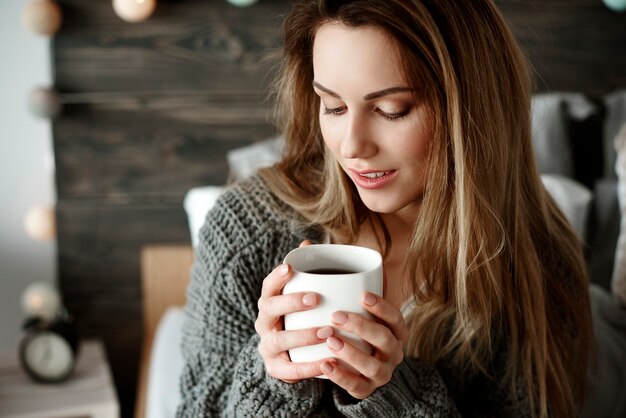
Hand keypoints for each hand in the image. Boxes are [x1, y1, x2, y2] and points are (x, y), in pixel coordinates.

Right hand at [255, 241, 330, 382]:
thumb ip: (307, 272)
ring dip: (302, 335)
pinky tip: (326, 363)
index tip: (289, 267)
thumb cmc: (300, 319)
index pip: (268, 287)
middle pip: (269, 310)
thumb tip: (307, 242)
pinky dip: (308, 367)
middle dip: (290, 302)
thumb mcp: (302, 296)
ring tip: (327, 331)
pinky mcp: (276, 369)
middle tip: (315, 298)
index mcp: (270, 303)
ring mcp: (268, 347)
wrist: (290, 357)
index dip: (276, 277)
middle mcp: (264, 323)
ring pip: (278, 341)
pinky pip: (290, 370)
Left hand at [319, 292, 408, 398]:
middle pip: (384, 339)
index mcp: (396, 331)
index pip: (395, 317)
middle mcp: (394, 352)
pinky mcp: (366, 389)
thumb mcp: (358, 308)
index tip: (363, 295)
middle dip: (362, 326)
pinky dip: (340, 376)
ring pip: (372, 365)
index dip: (382, 306)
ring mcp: (382, 373)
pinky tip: (324, 364)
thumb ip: (348, 285)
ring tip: (330, 340)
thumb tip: (317, 248)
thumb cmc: (356, 330)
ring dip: (351, 352)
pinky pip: (356, 386)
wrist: (357, 369)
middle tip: (336, 315)